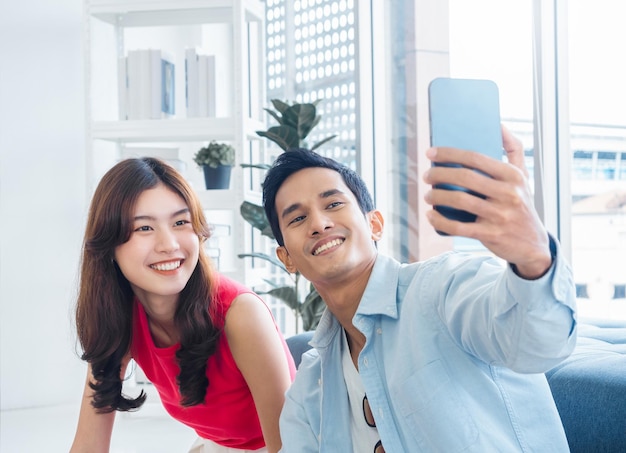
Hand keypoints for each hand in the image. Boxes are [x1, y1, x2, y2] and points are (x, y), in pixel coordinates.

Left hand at [423, 125, 551, 278]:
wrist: (533, 245)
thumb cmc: (521, 204)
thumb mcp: (523, 177)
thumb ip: (514, 149)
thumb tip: (499, 124)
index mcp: (513, 176)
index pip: (475, 158)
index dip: (449, 153)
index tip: (431, 152)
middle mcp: (509, 194)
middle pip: (464, 178)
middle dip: (439, 174)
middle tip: (427, 175)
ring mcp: (500, 215)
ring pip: (459, 201)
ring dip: (437, 196)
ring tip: (428, 195)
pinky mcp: (490, 235)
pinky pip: (458, 227)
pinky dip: (439, 221)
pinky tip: (431, 215)